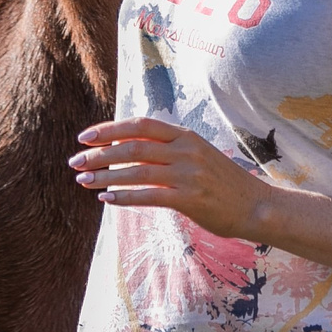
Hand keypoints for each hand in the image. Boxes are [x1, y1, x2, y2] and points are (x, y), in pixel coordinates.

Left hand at [70, 117, 271, 238]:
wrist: (257, 205)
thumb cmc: (222, 182)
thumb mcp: (197, 155)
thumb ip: (168, 148)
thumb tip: (128, 146)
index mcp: (185, 135)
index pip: (140, 125)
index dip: (109, 129)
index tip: (85, 137)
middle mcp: (185, 150)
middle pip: (132, 147)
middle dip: (99, 154)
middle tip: (75, 162)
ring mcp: (188, 174)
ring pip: (136, 171)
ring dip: (105, 176)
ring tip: (83, 181)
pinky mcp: (190, 198)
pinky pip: (148, 196)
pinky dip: (124, 196)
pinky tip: (106, 198)